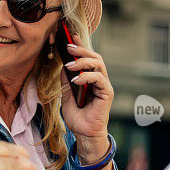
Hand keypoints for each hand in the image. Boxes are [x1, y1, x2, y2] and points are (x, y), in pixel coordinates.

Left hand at [60, 43, 112, 164]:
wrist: (84, 134)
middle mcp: (99, 80)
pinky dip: (86, 77)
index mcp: (90, 79)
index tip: (71, 35)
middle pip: (95, 57)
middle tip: (68, 46)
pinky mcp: (107, 93)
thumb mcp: (66, 96)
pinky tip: (76, 80)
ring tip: (69, 64)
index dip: (81, 46)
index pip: (87, 58)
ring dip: (83, 61)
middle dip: (82, 50)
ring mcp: (104, 85)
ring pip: (98, 64)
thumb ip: (66, 82)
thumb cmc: (77, 117)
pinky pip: (99, 78)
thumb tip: (62, 66)